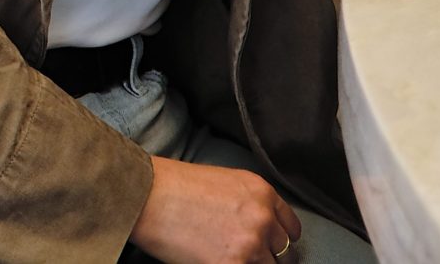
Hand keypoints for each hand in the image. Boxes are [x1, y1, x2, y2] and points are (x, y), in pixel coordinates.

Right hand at [130, 156, 301, 262]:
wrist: (147, 196)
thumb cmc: (173, 186)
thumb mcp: (222, 182)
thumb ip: (246, 204)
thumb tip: (254, 228)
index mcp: (261, 192)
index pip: (291, 228)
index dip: (279, 240)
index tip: (270, 247)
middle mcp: (262, 217)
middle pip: (284, 253)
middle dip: (268, 257)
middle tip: (248, 256)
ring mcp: (251, 244)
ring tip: (229, 258)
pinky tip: (219, 262)